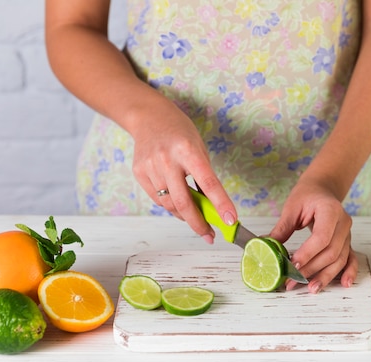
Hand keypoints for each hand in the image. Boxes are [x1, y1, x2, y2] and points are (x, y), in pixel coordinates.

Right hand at [130, 102, 236, 242]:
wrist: (148, 117)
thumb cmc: (180, 132)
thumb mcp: (199, 148)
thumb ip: (204, 177)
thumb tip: (212, 208)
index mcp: (188, 151)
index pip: (209, 183)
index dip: (221, 204)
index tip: (231, 220)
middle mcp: (167, 160)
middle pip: (184, 202)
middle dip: (198, 224)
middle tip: (209, 235)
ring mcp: (150, 167)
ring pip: (170, 204)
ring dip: (185, 216)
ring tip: (195, 217)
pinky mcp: (139, 173)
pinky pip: (158, 199)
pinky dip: (171, 205)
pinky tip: (178, 201)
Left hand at [269, 181, 357, 293]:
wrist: (322, 189)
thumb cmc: (307, 195)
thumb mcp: (292, 208)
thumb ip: (282, 229)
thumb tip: (265, 247)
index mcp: (330, 210)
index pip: (322, 237)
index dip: (308, 254)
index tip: (292, 265)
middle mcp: (343, 223)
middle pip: (331, 252)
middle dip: (311, 269)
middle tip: (293, 281)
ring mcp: (347, 233)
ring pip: (339, 259)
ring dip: (325, 276)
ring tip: (310, 288)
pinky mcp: (347, 242)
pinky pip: (351, 258)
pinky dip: (349, 271)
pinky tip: (344, 283)